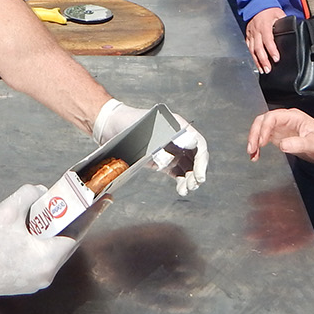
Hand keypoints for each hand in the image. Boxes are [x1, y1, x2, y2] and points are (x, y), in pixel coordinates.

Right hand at [0, 184, 78, 300]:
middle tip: (61, 209)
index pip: (74, 237)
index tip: (88, 207)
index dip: (81, 218)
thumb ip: (31, 194)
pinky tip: (27, 235)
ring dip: (48, 237)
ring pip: (50, 255)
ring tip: (41, 220)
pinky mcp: (22, 285)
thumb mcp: (9, 209)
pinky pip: (38, 263)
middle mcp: (45, 276)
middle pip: (63, 246)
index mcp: (47, 260)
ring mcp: (34, 283)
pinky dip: (38, 249)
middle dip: (62, 226)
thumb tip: (41, 193)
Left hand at [92, 99, 207, 195]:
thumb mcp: (145, 130)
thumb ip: (159, 141)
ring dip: (190, 179)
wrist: (112, 126)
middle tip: (194, 184)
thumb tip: (172, 156)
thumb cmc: (128, 123)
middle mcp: (177, 137)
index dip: (202, 160)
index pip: (198, 143)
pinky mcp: (162, 159)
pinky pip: (177, 171)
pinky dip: (181, 181)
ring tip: (186, 189)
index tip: (200, 175)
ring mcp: (170, 149)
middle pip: (196, 156)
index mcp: (177, 126)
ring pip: (188, 166)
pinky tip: (181, 189)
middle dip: (197, 172)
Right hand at [245, 7, 286, 70]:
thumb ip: (284, 22)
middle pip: (258, 48)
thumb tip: (294, 29)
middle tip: (268, 69)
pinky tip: (256, 63)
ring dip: (257, 61)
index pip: (268, 40)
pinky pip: (249, 48)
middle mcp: (256, 31)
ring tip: (263, 70)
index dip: (272, 50)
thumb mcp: (279, 13)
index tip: (276, 59)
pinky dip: (252, 57)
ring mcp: (251, 34)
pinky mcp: (248, 36)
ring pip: (252, 50)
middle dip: (263, 60)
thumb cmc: (268, 9)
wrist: (256, 4)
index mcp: (264, 25)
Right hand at [246, 108, 313, 165]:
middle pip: (263, 120)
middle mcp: (285, 120)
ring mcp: (281, 128)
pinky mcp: (279, 136)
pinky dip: (258, 145)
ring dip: (253, 139)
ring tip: (252, 154)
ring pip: (260, 128)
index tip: (262, 143)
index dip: (265, 128)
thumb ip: (300, 144)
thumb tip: (282, 145)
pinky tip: (256, 155)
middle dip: (254, 133)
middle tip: (252, 149)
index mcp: (293, 117)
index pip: (272, 117)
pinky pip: (263, 138)